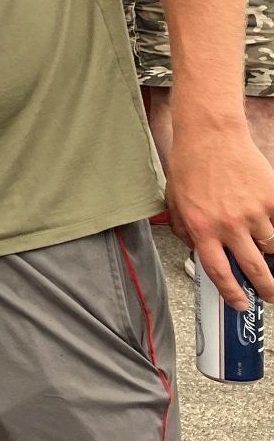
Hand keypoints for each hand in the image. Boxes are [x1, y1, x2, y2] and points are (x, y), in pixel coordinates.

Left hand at [164, 113, 273, 307]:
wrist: (212, 135)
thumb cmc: (190, 165)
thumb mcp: (175, 201)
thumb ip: (186, 230)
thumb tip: (197, 251)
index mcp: (202, 228)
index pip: (218, 272)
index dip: (231, 293)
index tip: (239, 304)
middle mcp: (229, 225)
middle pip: (253, 269)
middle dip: (264, 288)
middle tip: (268, 295)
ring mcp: (254, 213)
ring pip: (269, 246)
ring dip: (265, 248)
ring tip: (256, 239)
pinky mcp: (272, 199)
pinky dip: (273, 225)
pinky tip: (264, 218)